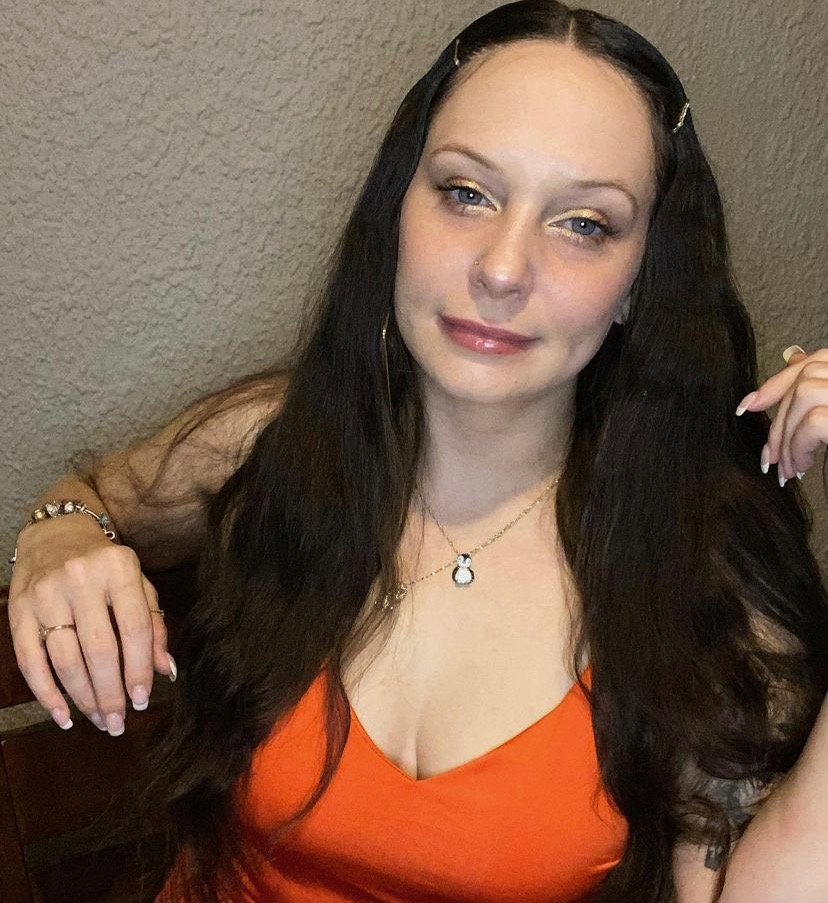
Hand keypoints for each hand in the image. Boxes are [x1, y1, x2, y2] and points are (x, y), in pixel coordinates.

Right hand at [7, 517, 174, 733]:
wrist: (55, 533)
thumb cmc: (105, 565)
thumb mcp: (138, 583)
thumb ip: (154, 623)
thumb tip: (165, 670)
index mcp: (118, 569)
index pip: (135, 628)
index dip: (140, 668)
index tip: (143, 698)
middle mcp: (81, 580)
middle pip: (100, 650)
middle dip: (112, 693)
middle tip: (119, 721)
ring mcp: (46, 595)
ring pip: (66, 660)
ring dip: (84, 698)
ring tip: (99, 719)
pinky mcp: (18, 611)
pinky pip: (31, 661)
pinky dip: (47, 694)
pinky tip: (63, 714)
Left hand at [735, 345, 827, 497]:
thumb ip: (813, 396)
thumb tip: (783, 364)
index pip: (820, 360)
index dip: (780, 380)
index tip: (748, 406)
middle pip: (810, 374)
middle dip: (779, 415)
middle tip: (771, 455)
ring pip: (807, 393)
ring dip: (786, 433)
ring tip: (789, 466)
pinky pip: (815, 422)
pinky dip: (798, 446)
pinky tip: (802, 469)